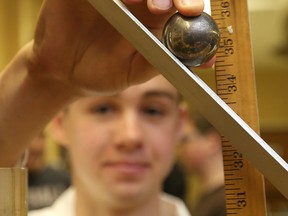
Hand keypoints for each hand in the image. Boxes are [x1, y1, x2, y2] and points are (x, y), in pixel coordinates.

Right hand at [29, 0, 205, 95]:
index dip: (190, 2)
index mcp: (155, 20)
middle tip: (160, 7)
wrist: (64, 72)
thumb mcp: (135, 71)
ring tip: (132, 0)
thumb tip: (205, 62)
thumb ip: (164, 60)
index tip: (191, 12)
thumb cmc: (103, 73)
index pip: (181, 1)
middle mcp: (138, 0)